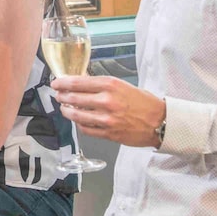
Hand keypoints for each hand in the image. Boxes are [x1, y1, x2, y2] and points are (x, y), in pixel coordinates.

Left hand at [50, 75, 165, 147]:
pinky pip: (86, 129)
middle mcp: (107, 101)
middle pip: (73, 98)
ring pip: (76, 115)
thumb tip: (80, 83)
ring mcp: (107, 119)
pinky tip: (78, 120)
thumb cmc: (143, 102)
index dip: (62, 83)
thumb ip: (101, 85)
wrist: (161, 122)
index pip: (77, 82)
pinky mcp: (108, 133)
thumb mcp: (122, 85)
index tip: (56, 83)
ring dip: (67, 111)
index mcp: (110, 85)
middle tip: (58, 96)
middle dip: (61, 96)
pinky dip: (79, 124)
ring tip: (65, 108)